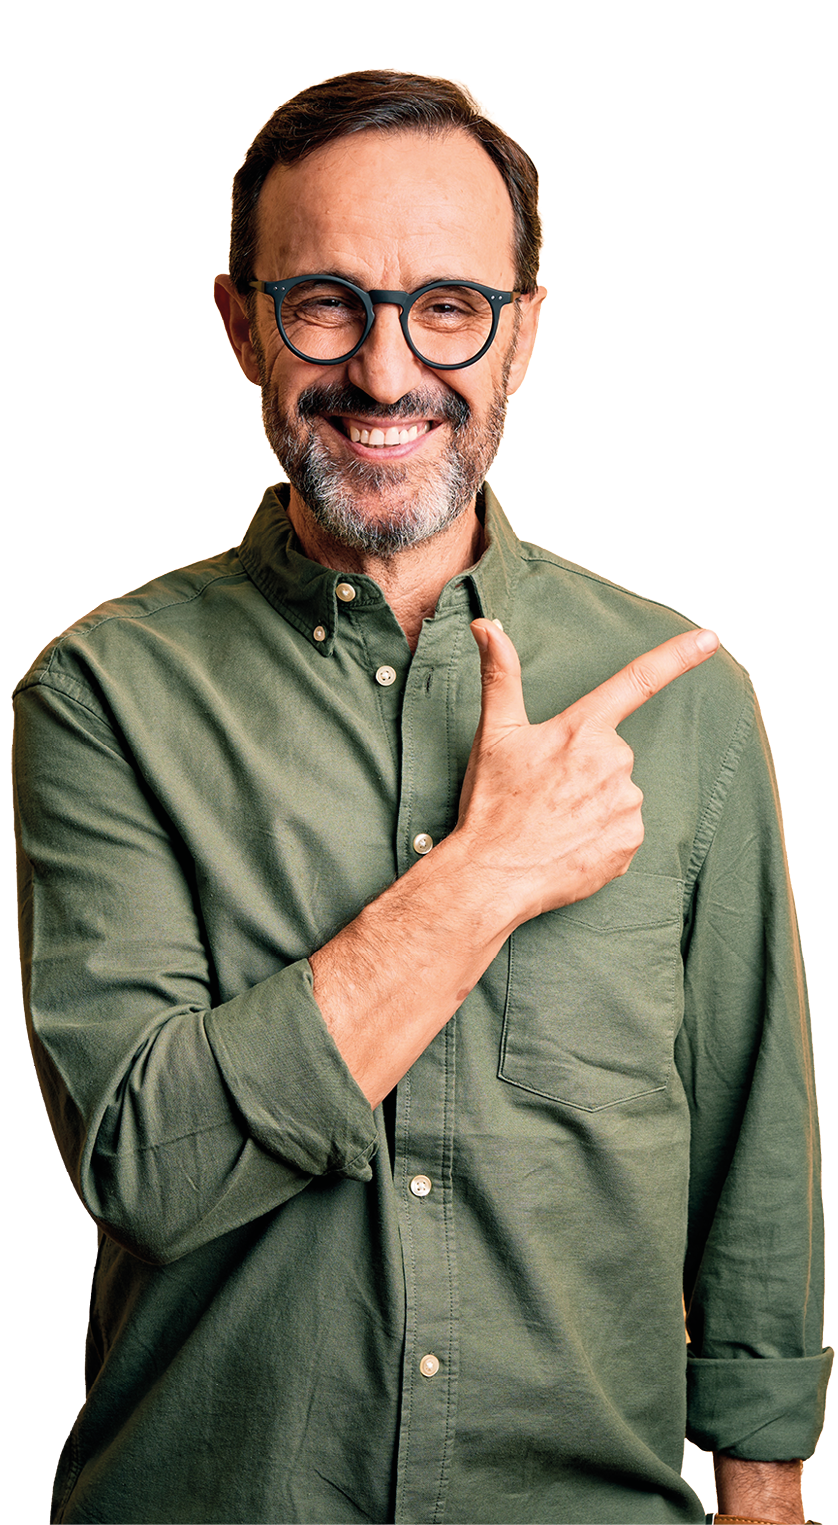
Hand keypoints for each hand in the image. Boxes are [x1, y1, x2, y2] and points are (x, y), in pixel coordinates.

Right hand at [457, 619, 719, 925]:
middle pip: (611, 753)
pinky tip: (570, 842)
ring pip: (618, 793)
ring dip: (593, 803)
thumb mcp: (494, 733)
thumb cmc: (492, 804)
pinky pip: (622, 830)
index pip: (637, 680)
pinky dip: (600, 835)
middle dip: (586, 767)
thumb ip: (500, 674)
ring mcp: (626, 804)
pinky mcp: (630, 843)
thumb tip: (487, 627)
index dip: (679, 656)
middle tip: (546, 791)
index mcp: (583, 730)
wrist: (493, 876)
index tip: (710, 638)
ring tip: (554, 821)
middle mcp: (613, 762)